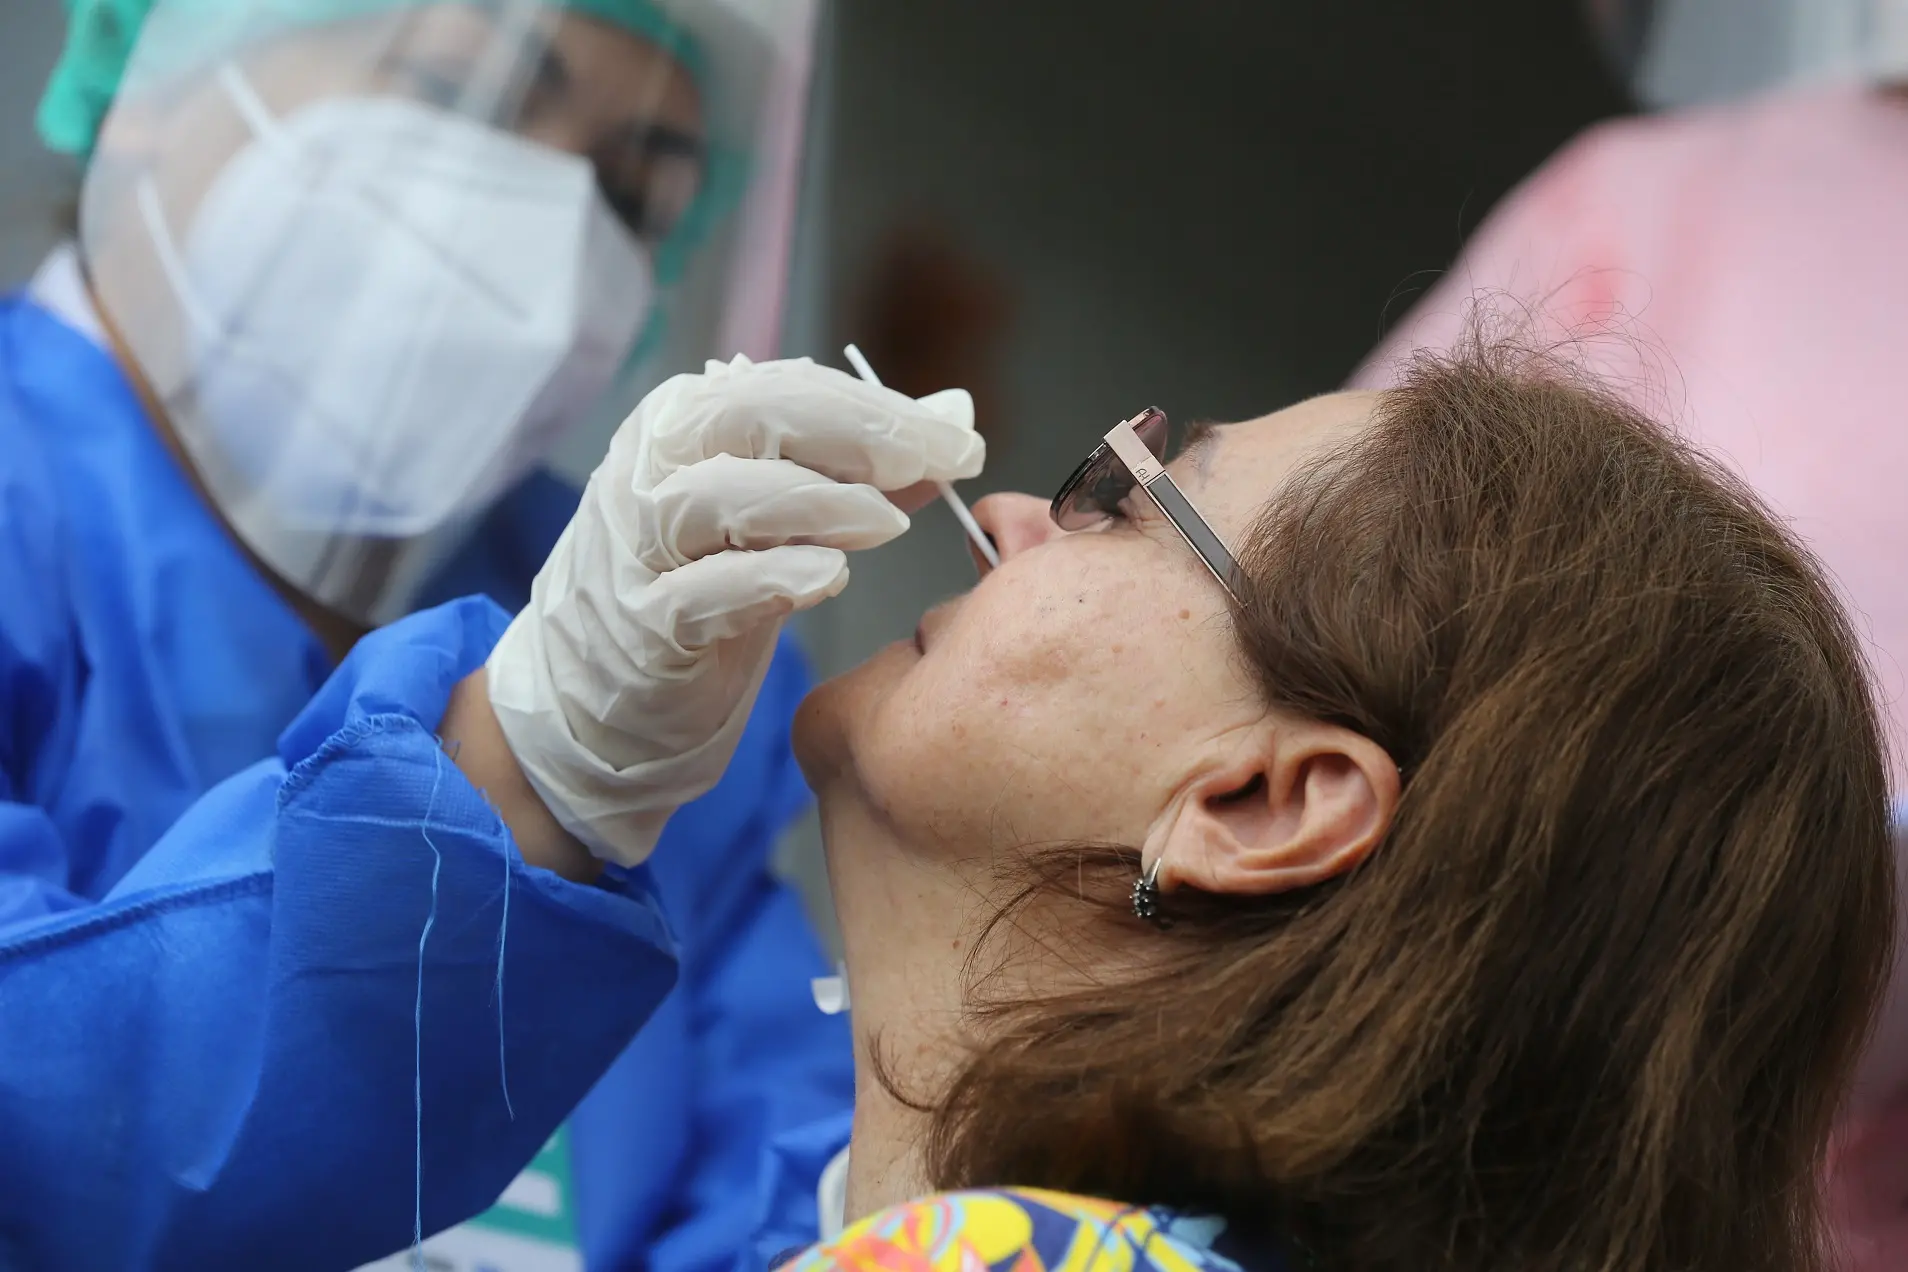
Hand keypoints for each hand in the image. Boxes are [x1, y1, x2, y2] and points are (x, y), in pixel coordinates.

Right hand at [485, 355, 983, 865]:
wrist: (601, 695)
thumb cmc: (703, 587)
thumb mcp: (785, 516)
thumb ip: (864, 464)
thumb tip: (955, 411)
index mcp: (687, 421)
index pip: (791, 386)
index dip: (880, 407)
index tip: (959, 438)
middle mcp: (652, 465)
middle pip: (753, 414)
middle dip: (854, 432)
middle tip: (930, 461)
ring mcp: (638, 545)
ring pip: (723, 496)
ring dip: (817, 502)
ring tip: (887, 523)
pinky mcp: (641, 624)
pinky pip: (701, 592)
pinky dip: (769, 578)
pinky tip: (829, 577)